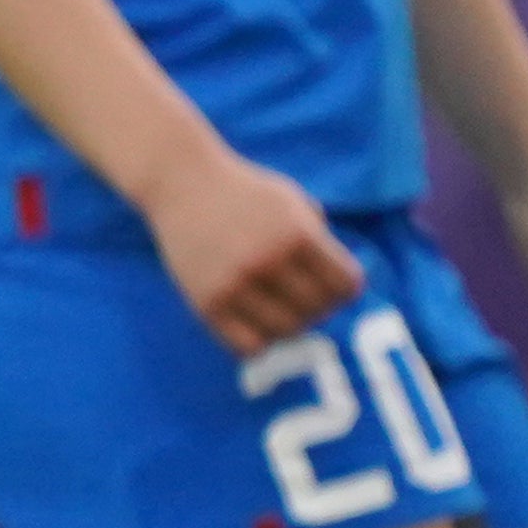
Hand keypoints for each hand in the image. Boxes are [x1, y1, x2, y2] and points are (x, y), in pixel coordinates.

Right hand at [139, 148, 362, 354]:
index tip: (332, 285)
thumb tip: (340, 285)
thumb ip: (319, 237)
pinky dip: (259, 341)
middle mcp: (269, 261)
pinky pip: (248, 345)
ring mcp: (236, 284)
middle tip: (303, 297)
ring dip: (289, 324)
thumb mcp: (292, 201)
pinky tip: (254, 321)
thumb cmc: (243, 192)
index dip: (345, 289)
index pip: (346, 286)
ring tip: (279, 309)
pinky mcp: (207, 302)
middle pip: (318, 311)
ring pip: (287, 331)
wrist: (180, 182)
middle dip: (318, 307)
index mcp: (298, 234)